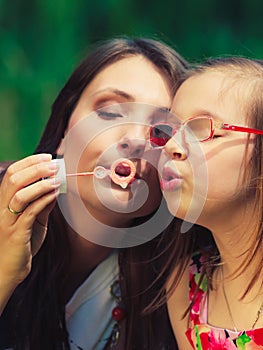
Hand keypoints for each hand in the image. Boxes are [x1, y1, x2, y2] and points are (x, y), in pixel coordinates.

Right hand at [0, 154, 60, 291]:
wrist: (6, 272)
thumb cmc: (19, 245)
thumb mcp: (33, 221)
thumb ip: (41, 204)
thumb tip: (55, 187)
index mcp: (3, 202)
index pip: (12, 174)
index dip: (29, 162)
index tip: (47, 157)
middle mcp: (1, 208)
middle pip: (14, 179)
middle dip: (36, 168)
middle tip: (54, 164)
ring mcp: (7, 221)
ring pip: (20, 194)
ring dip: (41, 183)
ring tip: (56, 178)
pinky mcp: (16, 233)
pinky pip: (30, 212)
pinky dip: (44, 200)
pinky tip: (55, 194)